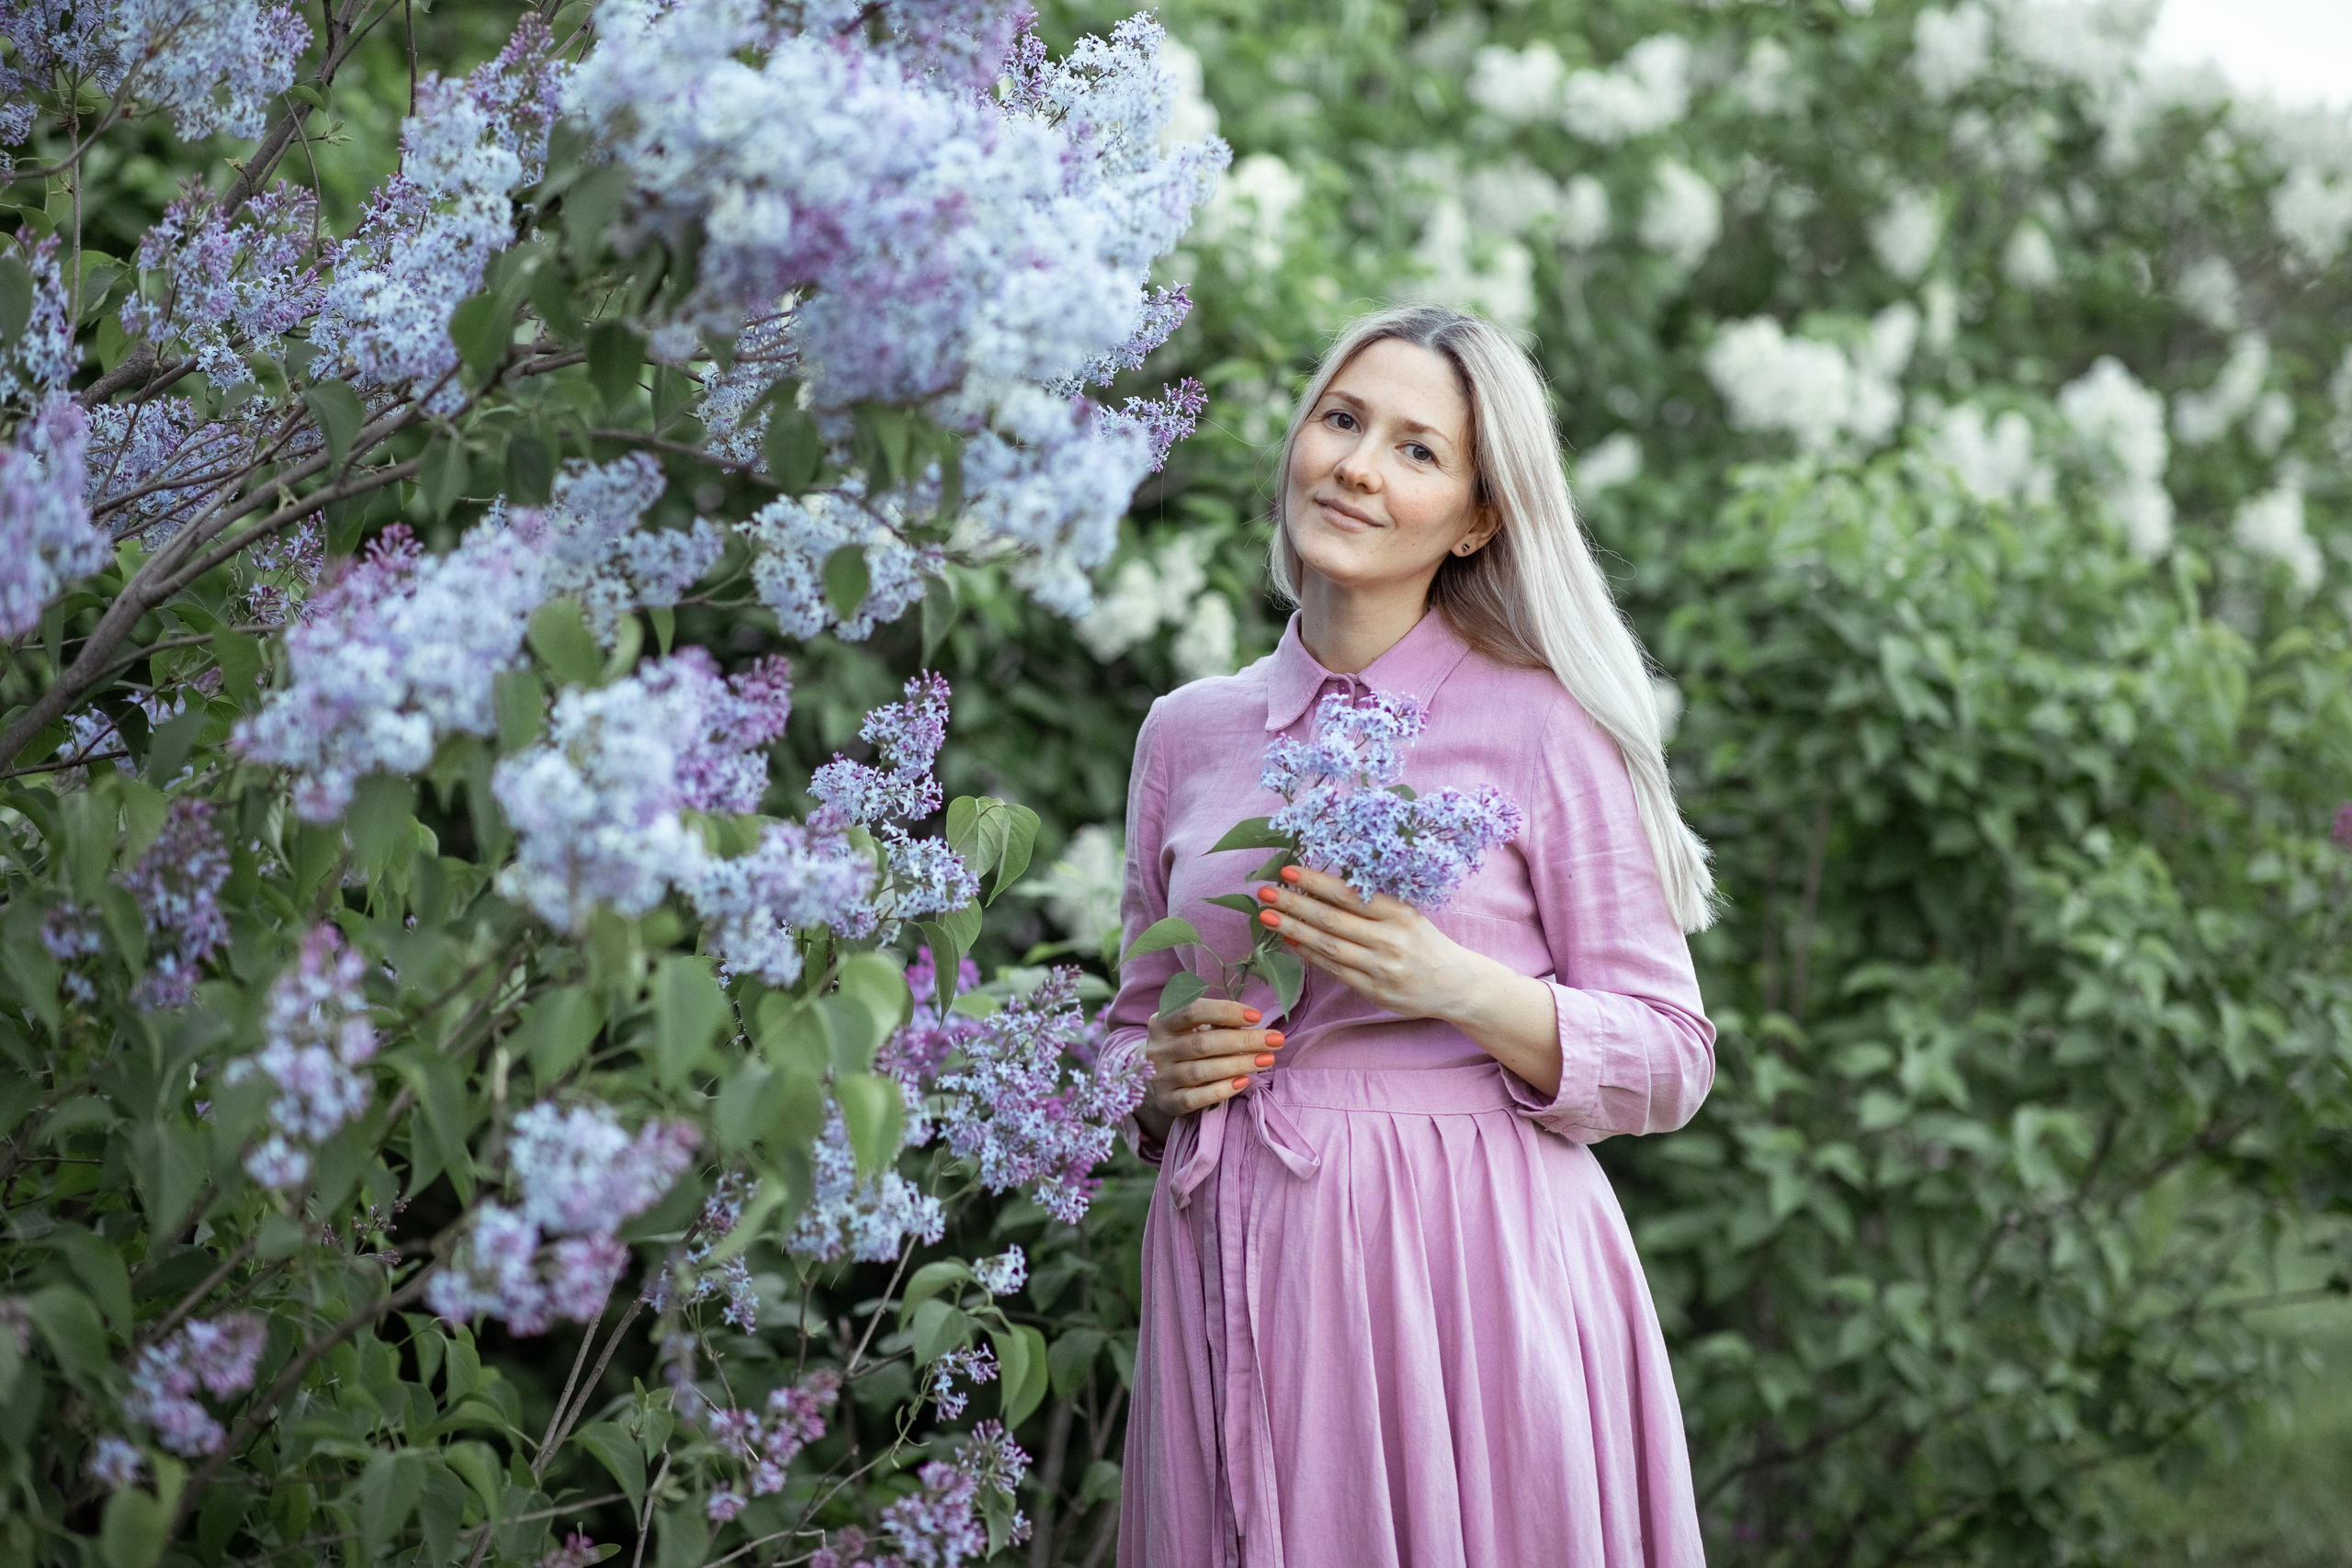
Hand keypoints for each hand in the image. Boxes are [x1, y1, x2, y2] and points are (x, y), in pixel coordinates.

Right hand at [1133, 997, 1284, 1144]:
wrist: (1155, 1075)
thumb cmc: (1183, 1043)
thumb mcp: (1191, 1027)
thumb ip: (1216, 1022)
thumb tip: (1252, 1023)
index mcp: (1161, 1022)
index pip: (1193, 1011)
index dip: (1226, 1012)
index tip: (1257, 1016)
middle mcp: (1157, 1049)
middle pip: (1203, 1043)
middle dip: (1244, 1041)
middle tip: (1275, 1041)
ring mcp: (1160, 1077)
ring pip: (1202, 1071)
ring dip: (1239, 1064)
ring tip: (1267, 1060)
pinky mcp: (1166, 1101)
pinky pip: (1196, 1098)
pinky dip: (1222, 1090)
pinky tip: (1244, 1081)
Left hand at [1251, 864, 1484, 1022]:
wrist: (1454, 984)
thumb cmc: (1425, 942)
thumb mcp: (1407, 915)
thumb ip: (1372, 904)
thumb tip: (1322, 888)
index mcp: (1400, 913)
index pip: (1350, 895)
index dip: (1316, 883)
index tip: (1288, 871)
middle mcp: (1390, 940)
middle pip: (1333, 920)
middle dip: (1295, 905)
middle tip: (1266, 892)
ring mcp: (1381, 968)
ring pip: (1329, 947)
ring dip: (1294, 930)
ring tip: (1268, 916)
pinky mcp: (1374, 991)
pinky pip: (1335, 970)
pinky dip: (1310, 955)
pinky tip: (1291, 941)